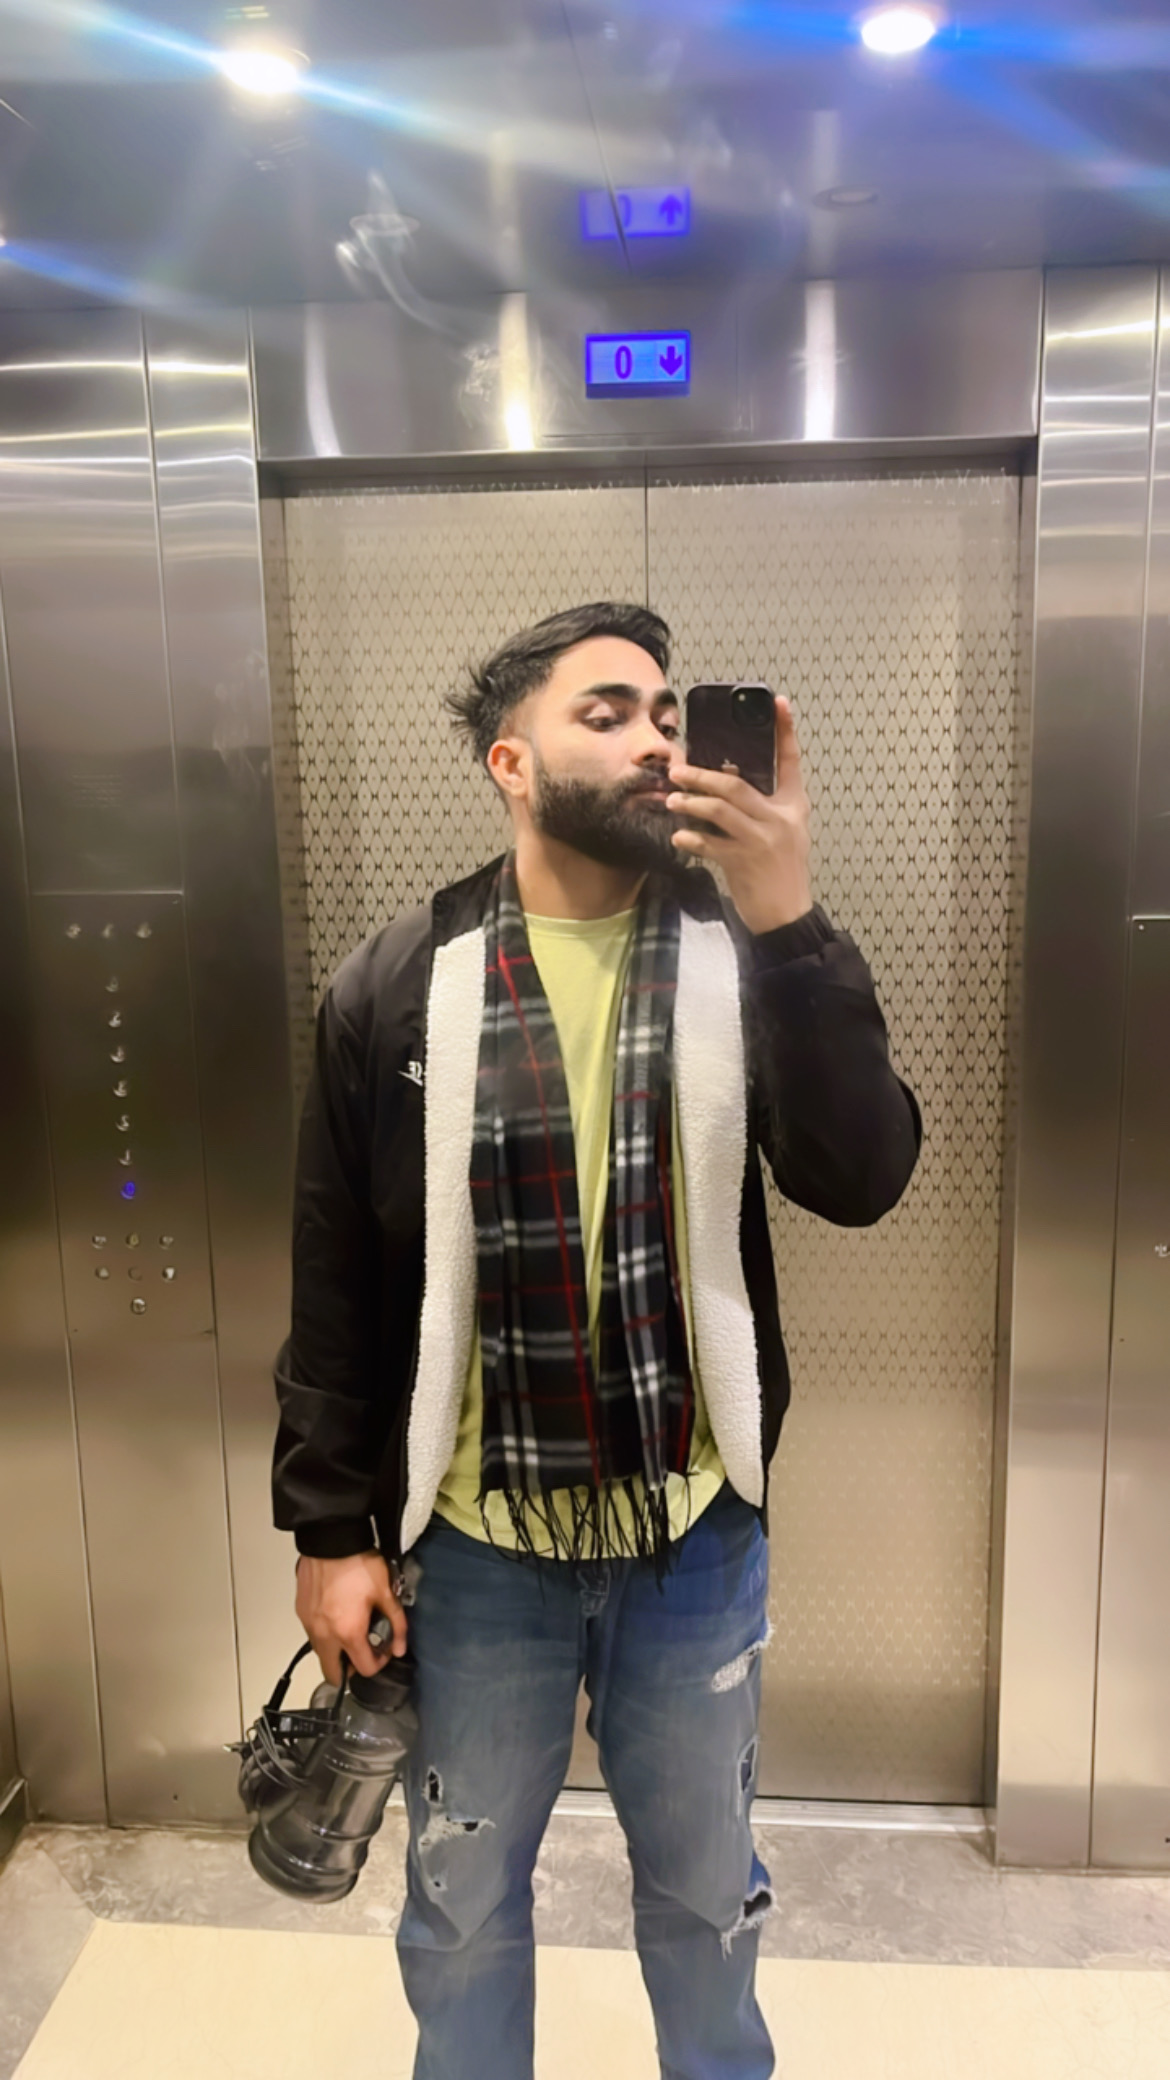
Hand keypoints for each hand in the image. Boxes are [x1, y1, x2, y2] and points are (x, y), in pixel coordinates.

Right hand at [295, 1550, 407, 1686]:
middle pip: (334, 1674)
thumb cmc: (358, 1563)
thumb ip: (397, 1624)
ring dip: (336, 1652)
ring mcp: (309, 1625)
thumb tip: (400, 1647)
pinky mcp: (300, 1611)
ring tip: (352, 1629)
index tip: (384, 1648)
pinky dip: (325, 1635)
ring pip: (321, 1654)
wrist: (330, 1539)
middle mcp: (324, 1635)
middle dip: (351, 1669)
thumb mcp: (386, 1593)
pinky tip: (337, 1614)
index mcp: (348, 1633)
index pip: (364, 1669)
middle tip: (364, 1650)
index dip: (379, 1663)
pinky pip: (312, 1635)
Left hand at [667, 695, 812, 934]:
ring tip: (671, 800)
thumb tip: (731, 780)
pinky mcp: (743, 863)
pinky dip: (691, 838)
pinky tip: (678, 836)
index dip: (786, 731)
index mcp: (793, 806)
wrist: (787, 914)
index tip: (779, 703)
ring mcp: (761, 841)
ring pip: (719, 810)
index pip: (792, 761)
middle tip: (677, 770)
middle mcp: (779, 819)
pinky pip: (710, 844)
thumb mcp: (785, 832)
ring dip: (690, 803)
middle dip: (703, 775)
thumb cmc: (782, 871)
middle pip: (736, 785)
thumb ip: (764, 806)